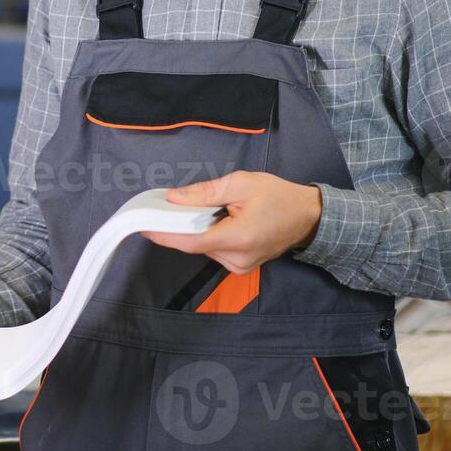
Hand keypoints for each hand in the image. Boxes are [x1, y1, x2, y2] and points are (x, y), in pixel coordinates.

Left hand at [142, 172, 322, 273]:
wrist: (308, 217)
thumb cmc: (278, 196)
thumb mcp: (241, 184)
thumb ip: (205, 193)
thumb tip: (174, 198)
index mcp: (238, 238)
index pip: (190, 241)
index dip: (164, 234)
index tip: (142, 225)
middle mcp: (238, 259)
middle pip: (195, 244)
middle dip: (179, 225)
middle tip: (165, 206)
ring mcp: (240, 266)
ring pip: (203, 248)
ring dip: (195, 229)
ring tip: (200, 208)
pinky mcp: (241, 266)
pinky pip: (214, 250)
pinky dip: (207, 235)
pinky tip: (213, 220)